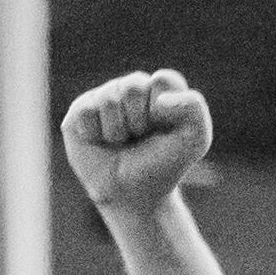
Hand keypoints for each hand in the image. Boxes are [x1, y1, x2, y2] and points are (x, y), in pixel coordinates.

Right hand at [60, 67, 212, 217]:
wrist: (133, 194)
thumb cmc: (163, 164)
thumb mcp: (195, 139)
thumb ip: (193, 107)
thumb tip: (158, 101)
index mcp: (161, 87)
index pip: (162, 80)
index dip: (162, 110)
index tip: (162, 129)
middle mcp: (132, 87)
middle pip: (133, 87)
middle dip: (138, 121)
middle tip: (138, 138)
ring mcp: (104, 97)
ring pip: (108, 100)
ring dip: (117, 131)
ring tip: (120, 141)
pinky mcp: (80, 112)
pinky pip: (86, 111)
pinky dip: (95, 133)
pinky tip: (100, 141)